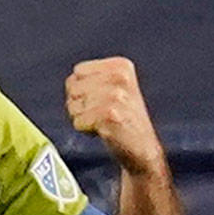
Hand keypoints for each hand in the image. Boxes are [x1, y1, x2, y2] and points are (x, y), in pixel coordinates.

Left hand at [65, 57, 165, 175]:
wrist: (142, 148)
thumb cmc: (123, 118)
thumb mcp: (115, 87)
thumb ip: (91, 78)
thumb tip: (71, 80)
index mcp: (121, 66)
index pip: (78, 72)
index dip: (82, 89)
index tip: (100, 100)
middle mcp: (120, 77)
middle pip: (73, 88)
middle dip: (80, 104)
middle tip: (101, 114)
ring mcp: (115, 96)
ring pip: (73, 105)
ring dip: (82, 118)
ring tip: (103, 122)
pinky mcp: (109, 115)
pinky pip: (78, 121)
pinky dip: (86, 130)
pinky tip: (104, 131)